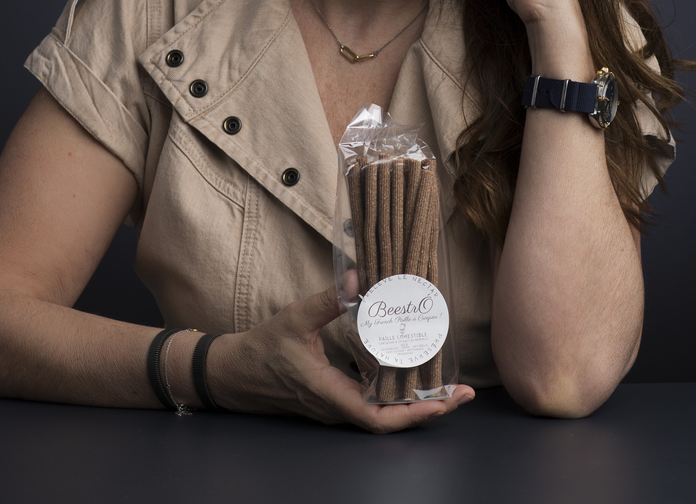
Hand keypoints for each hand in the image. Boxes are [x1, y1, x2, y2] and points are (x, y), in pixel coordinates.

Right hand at [210, 284, 474, 433]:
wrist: (234, 374)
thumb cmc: (263, 349)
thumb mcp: (295, 319)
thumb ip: (327, 299)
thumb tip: (359, 276)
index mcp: (331, 394)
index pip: (381, 418)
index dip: (417, 413)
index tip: (447, 401)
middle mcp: (338, 408)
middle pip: (391, 419)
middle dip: (428, 408)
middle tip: (460, 391)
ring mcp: (335, 407)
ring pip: (382, 413)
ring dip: (413, 402)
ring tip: (443, 383)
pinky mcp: (332, 399)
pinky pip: (370, 403)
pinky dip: (394, 393)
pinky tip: (406, 372)